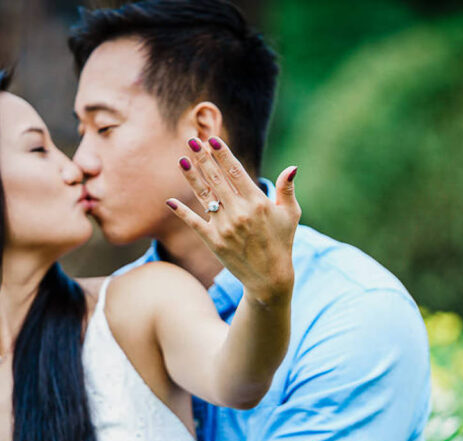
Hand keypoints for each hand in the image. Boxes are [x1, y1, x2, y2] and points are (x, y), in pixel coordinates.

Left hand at [167, 136, 299, 304]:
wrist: (269, 278)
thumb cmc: (281, 242)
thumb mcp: (290, 215)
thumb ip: (287, 190)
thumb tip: (292, 167)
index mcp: (257, 203)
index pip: (236, 172)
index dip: (222, 155)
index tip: (212, 140)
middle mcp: (239, 213)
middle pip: (216, 179)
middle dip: (203, 158)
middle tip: (192, 141)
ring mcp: (224, 227)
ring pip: (204, 196)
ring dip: (191, 177)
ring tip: (181, 160)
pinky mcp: (214, 242)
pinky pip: (194, 223)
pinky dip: (181, 212)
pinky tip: (170, 201)